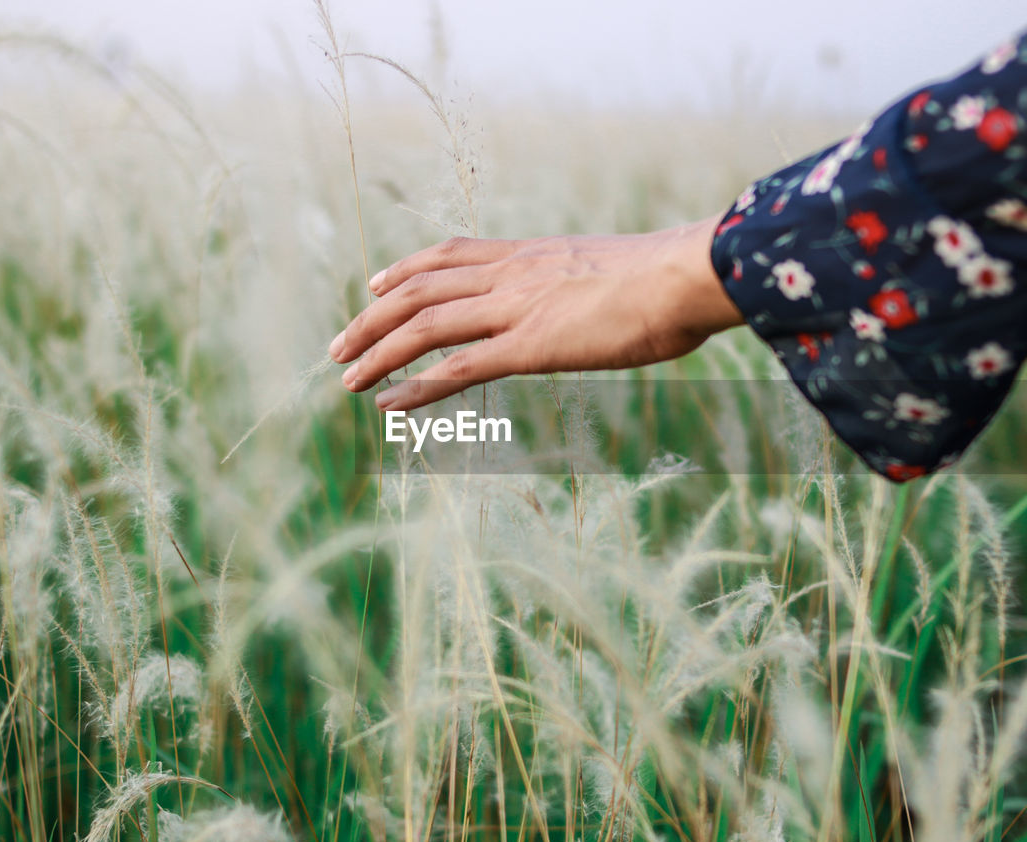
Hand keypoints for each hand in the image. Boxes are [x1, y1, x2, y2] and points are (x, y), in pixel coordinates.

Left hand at [328, 214, 743, 409]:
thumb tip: (603, 297)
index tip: (375, 283)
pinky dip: (416, 386)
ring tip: (346, 377)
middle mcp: (513, 275)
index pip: (451, 254)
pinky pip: (458, 367)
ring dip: (378, 352)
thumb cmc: (671, 279)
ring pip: (426, 326)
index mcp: (532, 254)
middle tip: (340, 344)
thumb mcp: (618, 271)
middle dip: (373, 318)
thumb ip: (591, 284)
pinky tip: (388, 403)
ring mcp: (517, 308)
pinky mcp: (531, 346)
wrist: (686, 276)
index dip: (405, 269)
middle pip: (421, 290)